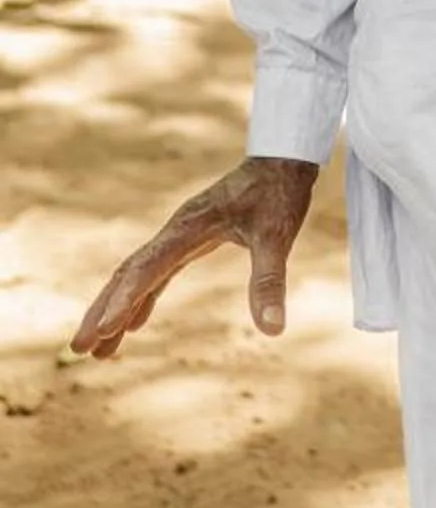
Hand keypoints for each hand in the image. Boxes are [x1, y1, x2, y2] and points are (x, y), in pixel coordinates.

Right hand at [71, 156, 318, 357]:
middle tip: (78, 348)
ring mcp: (180, 234)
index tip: (104, 330)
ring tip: (94, 350)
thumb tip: (274, 330)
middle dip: (102, 309)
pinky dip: (140, 299)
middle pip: (129, 272)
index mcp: (189, 227)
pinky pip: (155, 272)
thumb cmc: (280, 194)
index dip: (126, 299)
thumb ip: (269, 282)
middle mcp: (176, 230)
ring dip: (114, 308)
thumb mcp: (278, 236)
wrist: (283, 157)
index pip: (149, 267)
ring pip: (136, 274)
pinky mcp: (190, 239)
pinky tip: (133, 324)